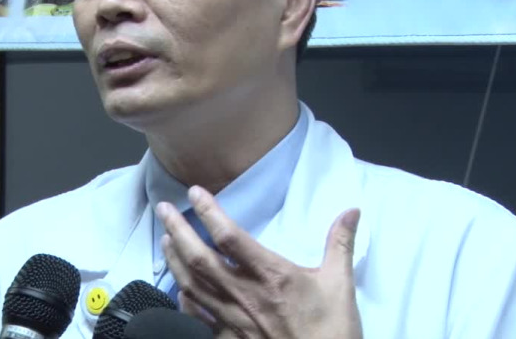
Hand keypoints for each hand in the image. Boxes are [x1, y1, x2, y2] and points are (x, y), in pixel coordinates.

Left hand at [157, 186, 362, 338]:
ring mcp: (233, 319)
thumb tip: (352, 210)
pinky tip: (178, 289)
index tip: (195, 192)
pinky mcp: (231, 338)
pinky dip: (184, 301)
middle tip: (163, 209)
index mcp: (270, 275)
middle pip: (200, 258)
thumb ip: (340, 243)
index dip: (209, 211)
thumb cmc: (331, 330)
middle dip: (178, 230)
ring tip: (165, 239)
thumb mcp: (341, 283)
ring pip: (193, 286)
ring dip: (174, 261)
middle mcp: (245, 294)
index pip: (230, 236)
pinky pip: (199, 318)